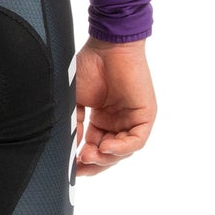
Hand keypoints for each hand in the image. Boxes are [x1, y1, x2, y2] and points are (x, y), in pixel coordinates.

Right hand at [72, 38, 155, 176]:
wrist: (107, 46)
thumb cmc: (89, 66)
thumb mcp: (74, 100)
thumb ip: (73, 125)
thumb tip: (69, 148)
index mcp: (102, 120)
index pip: (94, 149)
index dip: (82, 161)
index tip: (69, 168)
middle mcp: (118, 122)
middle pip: (109, 155)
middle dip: (93, 164)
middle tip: (78, 167)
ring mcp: (132, 120)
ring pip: (122, 152)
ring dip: (105, 158)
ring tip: (88, 155)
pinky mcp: (145, 117)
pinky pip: (136, 141)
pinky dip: (120, 149)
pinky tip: (104, 147)